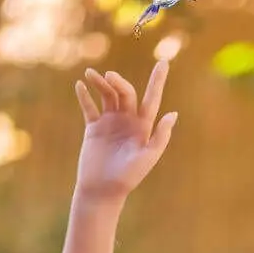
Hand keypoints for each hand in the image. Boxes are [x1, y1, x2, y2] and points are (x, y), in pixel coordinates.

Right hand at [74, 60, 176, 200]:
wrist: (103, 190)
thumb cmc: (128, 177)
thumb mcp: (147, 157)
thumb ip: (160, 136)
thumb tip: (173, 113)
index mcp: (143, 126)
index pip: (152, 98)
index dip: (158, 81)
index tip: (164, 62)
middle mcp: (128, 121)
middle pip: (125, 93)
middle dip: (118, 82)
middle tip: (109, 76)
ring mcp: (110, 123)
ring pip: (107, 95)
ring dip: (100, 83)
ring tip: (91, 74)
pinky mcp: (94, 128)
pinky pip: (89, 107)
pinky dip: (84, 96)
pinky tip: (80, 85)